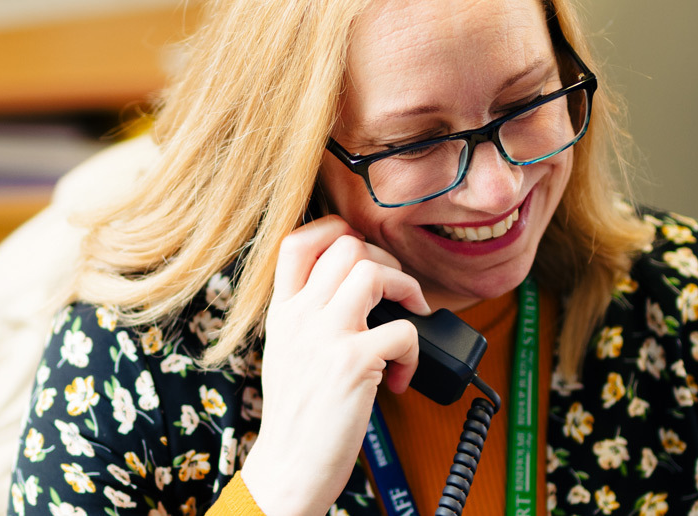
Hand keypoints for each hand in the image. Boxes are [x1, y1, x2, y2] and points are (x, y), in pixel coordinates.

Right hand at [239, 215, 430, 515]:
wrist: (290, 468)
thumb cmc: (298, 416)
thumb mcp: (287, 353)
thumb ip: (309, 316)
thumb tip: (356, 287)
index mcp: (282, 312)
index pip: (298, 240)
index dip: (337, 230)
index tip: (364, 252)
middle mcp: (300, 317)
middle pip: (346, 245)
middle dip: (386, 260)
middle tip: (397, 293)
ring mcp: (325, 336)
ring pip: (373, 271)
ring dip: (407, 290)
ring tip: (409, 318)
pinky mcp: (353, 363)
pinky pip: (403, 329)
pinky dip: (415, 352)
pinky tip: (402, 376)